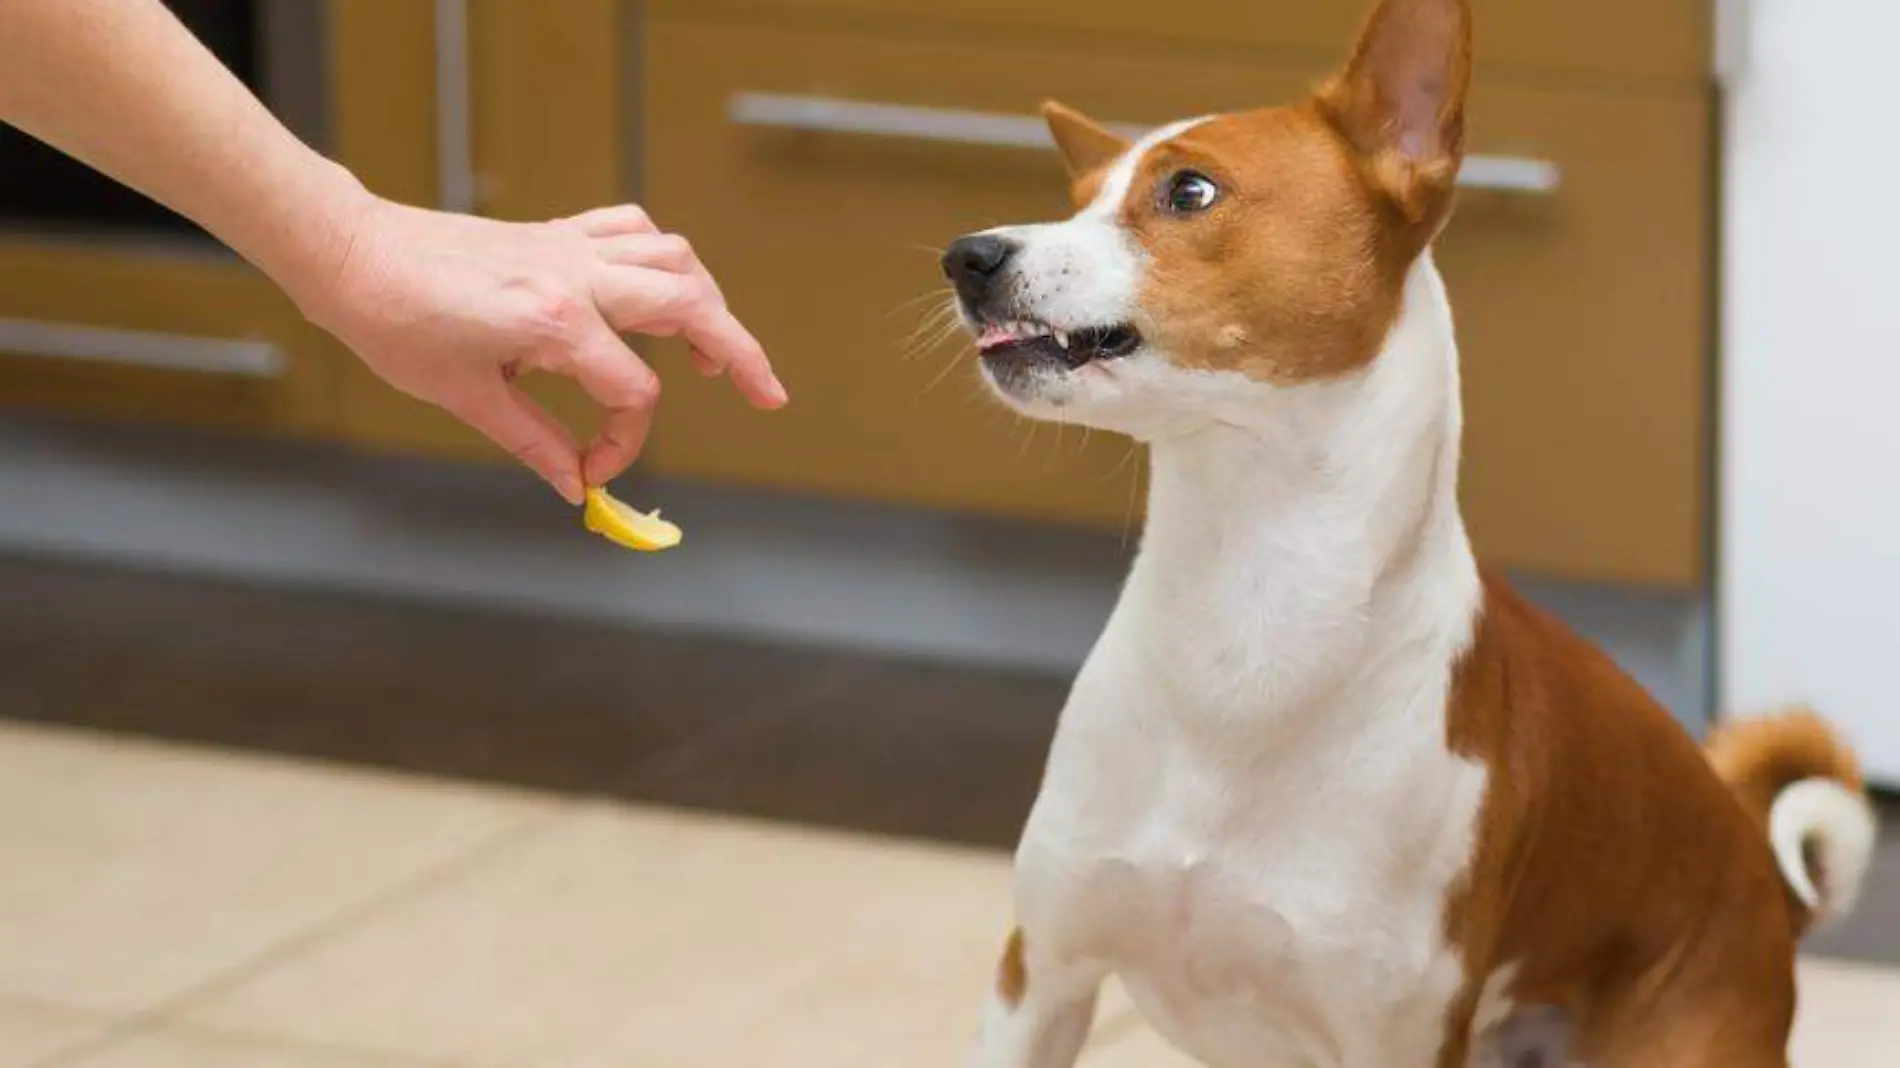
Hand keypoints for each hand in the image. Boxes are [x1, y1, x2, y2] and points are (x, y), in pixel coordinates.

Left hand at [295, 196, 785, 503]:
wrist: (351, 254)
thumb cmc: (395, 322)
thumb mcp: (466, 397)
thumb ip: (534, 440)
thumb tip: (573, 482)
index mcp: (554, 323)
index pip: (633, 392)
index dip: (623, 443)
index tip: (591, 470)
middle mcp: (575, 276)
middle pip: (692, 307)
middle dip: (740, 354)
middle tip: (767, 395)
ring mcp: (569, 248)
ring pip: (673, 259)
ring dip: (709, 302)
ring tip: (715, 350)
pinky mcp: (556, 234)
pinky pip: (632, 230)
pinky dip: (660, 257)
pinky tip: (659, 292)